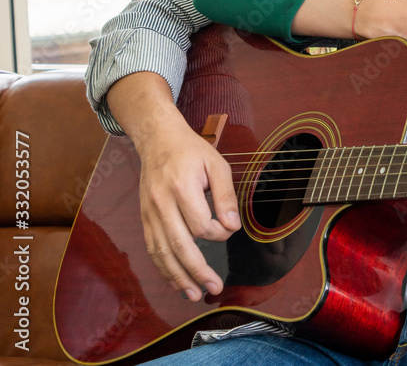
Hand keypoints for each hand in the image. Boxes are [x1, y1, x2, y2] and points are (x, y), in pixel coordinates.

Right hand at [134, 121, 240, 301]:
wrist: (158, 140)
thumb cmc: (192, 152)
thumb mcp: (217, 165)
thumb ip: (226, 195)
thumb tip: (232, 226)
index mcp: (181, 187)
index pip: (200, 225)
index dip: (218, 233)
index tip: (228, 228)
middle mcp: (161, 203)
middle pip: (178, 245)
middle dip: (197, 270)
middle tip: (214, 287)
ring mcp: (149, 213)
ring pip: (161, 253)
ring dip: (178, 277)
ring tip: (195, 294)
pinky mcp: (144, 218)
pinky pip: (152, 248)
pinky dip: (163, 268)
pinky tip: (176, 281)